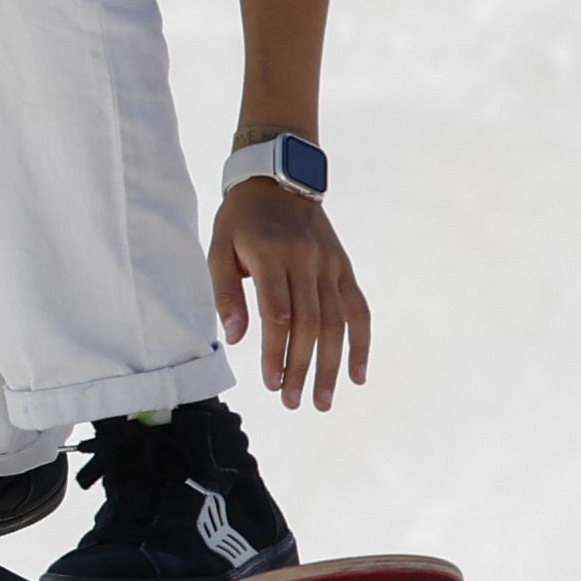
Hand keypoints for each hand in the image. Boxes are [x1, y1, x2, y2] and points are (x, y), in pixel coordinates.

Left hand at [209, 183, 369, 411]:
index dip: (275, 351)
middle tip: (292, 402)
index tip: (271, 383)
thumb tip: (237, 339)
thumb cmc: (240, 220)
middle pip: (309, 323)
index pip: (277, 313)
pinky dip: (360, 344)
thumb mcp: (219, 249)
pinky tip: (356, 375)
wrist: (279, 178)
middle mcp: (305, 259)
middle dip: (302, 367)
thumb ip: (226, 293)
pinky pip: (358, 309)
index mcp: (270, 254)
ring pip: (335, 322)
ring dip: (330, 365)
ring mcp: (329, 264)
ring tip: (322, 400)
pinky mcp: (343, 267)